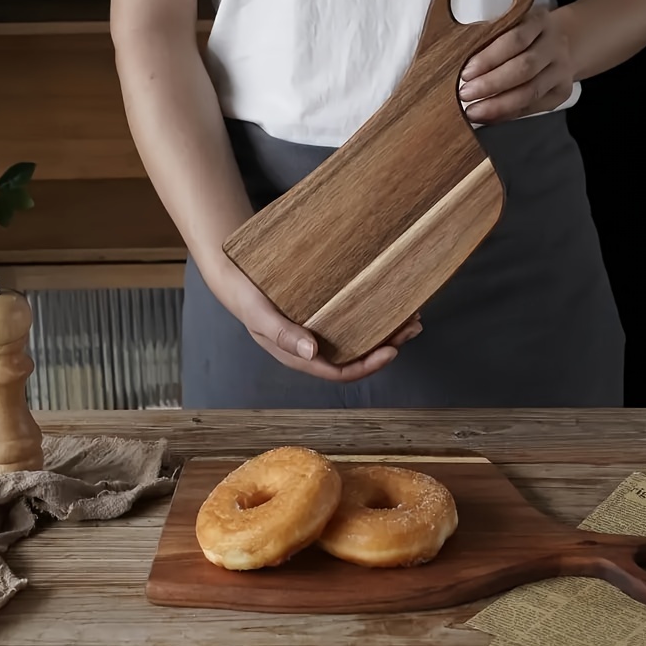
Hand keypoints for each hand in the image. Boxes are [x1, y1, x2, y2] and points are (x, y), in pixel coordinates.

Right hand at [204, 254, 421, 381]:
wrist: (233, 274)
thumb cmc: (245, 296)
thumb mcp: (259, 315)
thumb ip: (282, 333)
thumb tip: (312, 351)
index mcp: (298, 355)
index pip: (339, 371)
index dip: (367, 365)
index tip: (391, 350)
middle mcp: (312, 347)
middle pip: (355, 356)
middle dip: (387, 346)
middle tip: (412, 326)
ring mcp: (317, 331)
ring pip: (356, 339)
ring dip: (385, 331)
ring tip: (410, 315)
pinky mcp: (319, 314)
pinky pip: (350, 321)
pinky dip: (370, 315)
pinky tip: (386, 301)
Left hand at [459, 7, 574, 122]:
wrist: (563, 43)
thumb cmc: (526, 37)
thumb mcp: (512, 25)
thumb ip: (491, 41)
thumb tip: (461, 69)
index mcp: (539, 21)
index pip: (514, 40)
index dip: (489, 59)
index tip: (466, 73)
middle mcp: (555, 45)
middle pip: (524, 68)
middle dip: (491, 85)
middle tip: (466, 94)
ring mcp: (561, 70)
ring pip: (530, 92)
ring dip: (498, 105)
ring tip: (474, 111)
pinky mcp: (561, 92)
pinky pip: (532, 108)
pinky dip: (507, 114)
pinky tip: (490, 117)